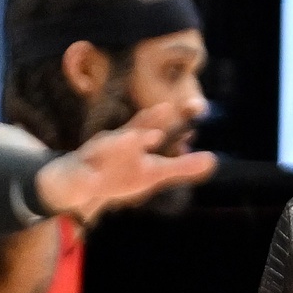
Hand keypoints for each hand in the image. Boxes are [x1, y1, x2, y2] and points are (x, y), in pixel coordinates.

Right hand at [34, 102, 219, 218]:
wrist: (80, 185)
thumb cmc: (120, 173)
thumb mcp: (153, 172)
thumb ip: (180, 166)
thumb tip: (214, 160)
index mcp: (130, 141)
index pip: (144, 128)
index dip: (155, 118)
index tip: (169, 107)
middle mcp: (111, 144)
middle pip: (123, 135)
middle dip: (136, 131)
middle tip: (154, 133)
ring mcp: (92, 159)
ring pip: (99, 150)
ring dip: (112, 147)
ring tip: (128, 144)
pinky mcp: (78, 176)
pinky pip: (81, 176)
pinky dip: (85, 176)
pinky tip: (91, 178)